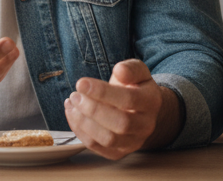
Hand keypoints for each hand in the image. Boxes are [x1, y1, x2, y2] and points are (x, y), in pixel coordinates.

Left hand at [64, 60, 178, 159]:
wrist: (141, 110)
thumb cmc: (135, 87)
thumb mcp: (138, 72)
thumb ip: (130, 69)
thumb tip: (119, 70)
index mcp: (151, 102)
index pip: (129, 99)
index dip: (103, 92)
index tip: (81, 83)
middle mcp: (146, 125)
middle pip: (121, 123)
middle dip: (93, 109)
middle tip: (75, 95)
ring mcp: (133, 142)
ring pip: (108, 139)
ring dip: (84, 122)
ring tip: (71, 104)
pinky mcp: (118, 153)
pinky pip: (97, 147)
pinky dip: (80, 131)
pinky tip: (72, 114)